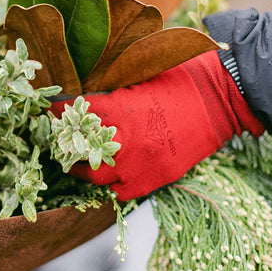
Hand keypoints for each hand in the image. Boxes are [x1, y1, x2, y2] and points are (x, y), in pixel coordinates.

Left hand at [49, 50, 264, 200]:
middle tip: (58, 141)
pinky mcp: (156, 179)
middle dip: (65, 146)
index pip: (75, 114)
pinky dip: (111, 186)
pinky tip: (107, 176)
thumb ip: (111, 92)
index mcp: (119, 110)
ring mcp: (140, 164)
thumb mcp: (140, 78)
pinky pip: (122, 193)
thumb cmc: (181, 79)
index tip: (50, 110)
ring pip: (96, 177)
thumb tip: (83, 99)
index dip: (60, 112)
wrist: (221, 100)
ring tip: (74, 162)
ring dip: (83, 169)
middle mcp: (125, 141)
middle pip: (79, 152)